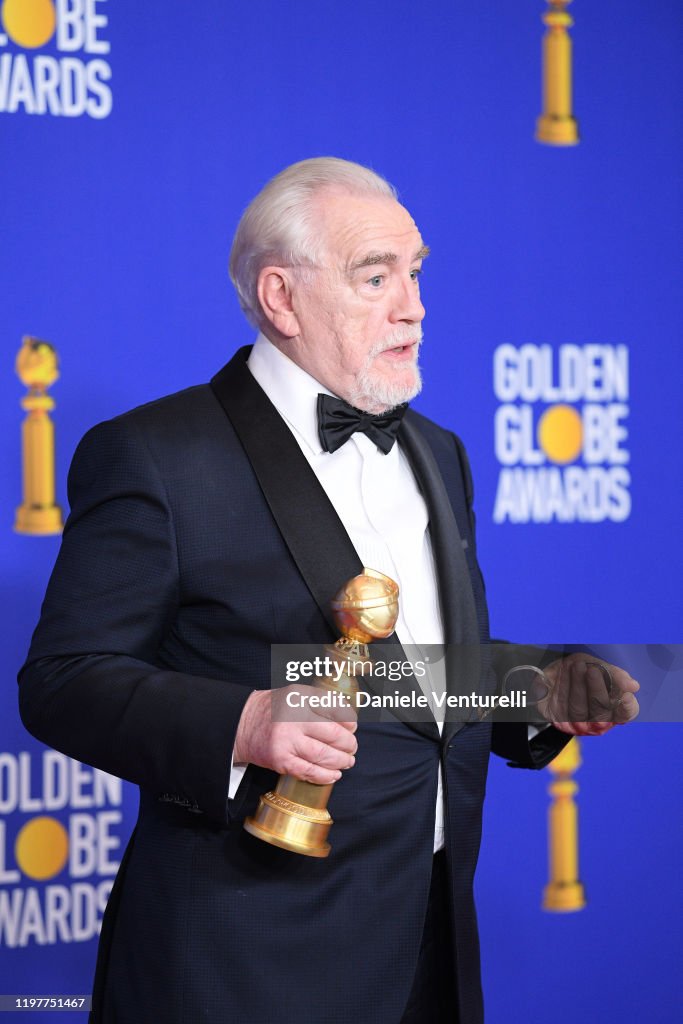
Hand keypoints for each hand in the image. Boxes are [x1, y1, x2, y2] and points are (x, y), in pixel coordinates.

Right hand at [233, 685, 357, 783]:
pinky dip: (326, 775)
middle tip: (352, 747)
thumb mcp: (294, 695)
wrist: (239, 725)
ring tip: (347, 761)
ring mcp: (286, 741)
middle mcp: (293, 718)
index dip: (349, 720)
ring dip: (341, 761)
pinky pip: (309, 771)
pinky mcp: (281, 760)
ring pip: (324, 755)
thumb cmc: (271, 710)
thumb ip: (318, 702)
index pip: (334, 709)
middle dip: (348, 744)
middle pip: (333, 734)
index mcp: (299, 698)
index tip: (352, 726)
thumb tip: (347, 718)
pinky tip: (334, 774)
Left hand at [538, 653, 639, 735]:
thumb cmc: (584, 671)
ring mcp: (580, 725)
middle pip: (601, 713)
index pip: (626, 714)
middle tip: (592, 670)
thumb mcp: (600, 667)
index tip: (626, 695)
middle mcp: (599, 722)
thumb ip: (616, 676)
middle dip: (597, 690)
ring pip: (579, 710)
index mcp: (614, 710)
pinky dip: (563, 689)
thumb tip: (634, 686)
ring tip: (577, 666)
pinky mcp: (561, 723)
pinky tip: (563, 675)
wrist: (554, 674)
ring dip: (578, 686)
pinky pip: (562, 709)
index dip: (627, 706)